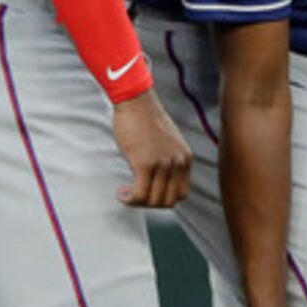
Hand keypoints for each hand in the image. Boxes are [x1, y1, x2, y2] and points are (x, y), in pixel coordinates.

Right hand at [109, 91, 190, 207]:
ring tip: (126, 194)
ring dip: (137, 202)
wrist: (136, 101)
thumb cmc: (146, 120)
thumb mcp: (168, 143)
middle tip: (135, 196)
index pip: (181, 194)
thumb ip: (169, 161)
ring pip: (153, 201)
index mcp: (185, 159)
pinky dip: (130, 199)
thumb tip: (158, 184)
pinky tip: (121, 193)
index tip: (148, 193)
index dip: (163, 199)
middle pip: (168, 201)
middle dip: (150, 204)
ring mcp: (163, 164)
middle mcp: (178, 163)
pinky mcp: (145, 163)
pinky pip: (140, 194)